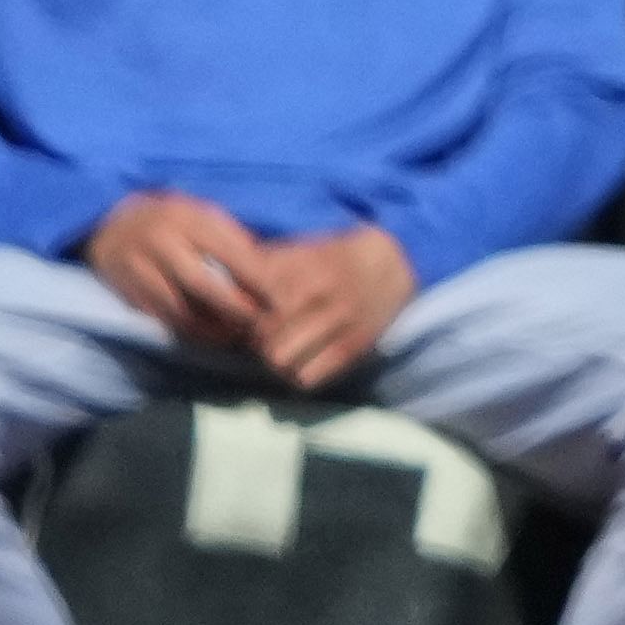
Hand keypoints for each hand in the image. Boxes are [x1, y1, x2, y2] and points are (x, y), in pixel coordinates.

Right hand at [83, 190, 268, 354]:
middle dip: (230, 306)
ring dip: (206, 326)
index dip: (251, 277)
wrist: (111, 223)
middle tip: (255, 321)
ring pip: (175, 306)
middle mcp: (159, 242)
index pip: (224, 251)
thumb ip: (230, 237)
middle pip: (199, 282)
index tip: (272, 297)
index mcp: (186, 219)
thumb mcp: (202, 214)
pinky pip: (157, 315)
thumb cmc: (171, 218)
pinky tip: (203, 334)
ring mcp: (137, 267)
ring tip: (232, 335)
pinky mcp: (124, 289)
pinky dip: (182, 328)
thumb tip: (262, 269)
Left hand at [240, 223, 416, 390]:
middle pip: (261, 334)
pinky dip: (300, 374)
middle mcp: (322, 294)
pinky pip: (308, 378)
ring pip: (280, 359)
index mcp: (305, 267)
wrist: (399, 261)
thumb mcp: (306, 247)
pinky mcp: (355, 346)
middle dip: (255, 337)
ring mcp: (340, 322)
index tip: (243, 313)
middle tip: (262, 335)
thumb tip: (225, 276)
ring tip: (281, 349)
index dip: (239, 311)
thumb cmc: (339, 255)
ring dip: (275, 358)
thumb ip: (268, 260)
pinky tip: (304, 361)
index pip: (251, 301)